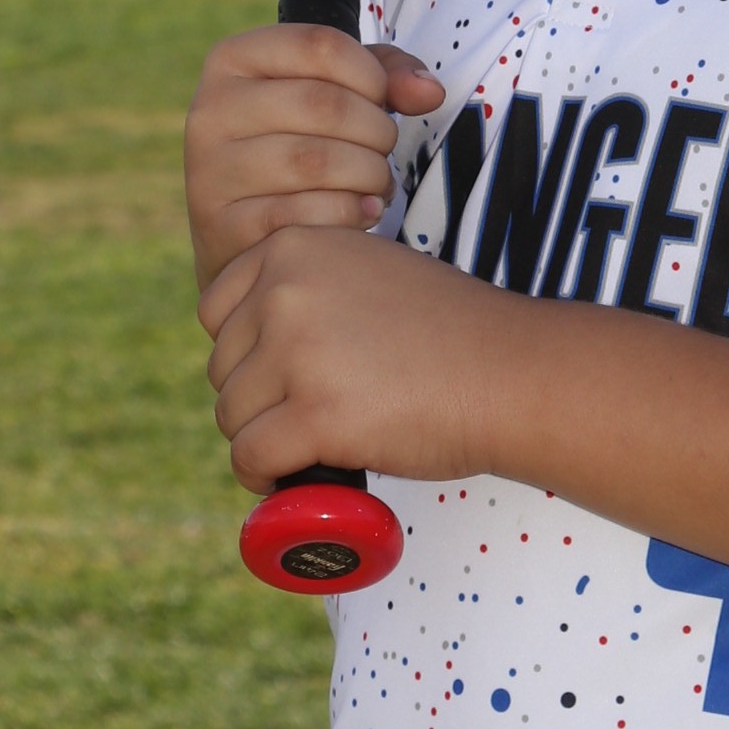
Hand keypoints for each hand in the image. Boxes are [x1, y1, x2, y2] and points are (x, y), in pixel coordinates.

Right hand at [183, 22, 444, 288]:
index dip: (372, 75)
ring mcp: (210, 170)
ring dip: (369, 175)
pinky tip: (362, 214)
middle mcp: (211, 109)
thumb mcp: (333, 90)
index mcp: (233, 59)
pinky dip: (349, 215)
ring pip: (315, 161)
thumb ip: (385, 74)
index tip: (381, 102)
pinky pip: (303, 215)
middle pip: (324, 104)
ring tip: (376, 184)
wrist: (242, 230)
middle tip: (383, 151)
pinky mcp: (221, 226)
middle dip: (377, 132)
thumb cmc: (296, 144)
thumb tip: (429, 91)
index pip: (321, 44)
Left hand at [199, 223, 506, 490]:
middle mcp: (285, 290)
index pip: (217, 310)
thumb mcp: (369, 273)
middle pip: (221, 367)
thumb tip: (255, 339)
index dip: (244, 353)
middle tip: (305, 416)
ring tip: (308, 447)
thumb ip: (311, 288)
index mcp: (295, 248)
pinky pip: (251, 456)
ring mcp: (297, 352)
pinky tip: (286, 480)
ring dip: (261, 440)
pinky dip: (263, 477)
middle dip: (255, 400)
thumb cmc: (451, 333)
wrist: (510, 372)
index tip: (278, 377)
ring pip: (231, 416)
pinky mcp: (314, 414)